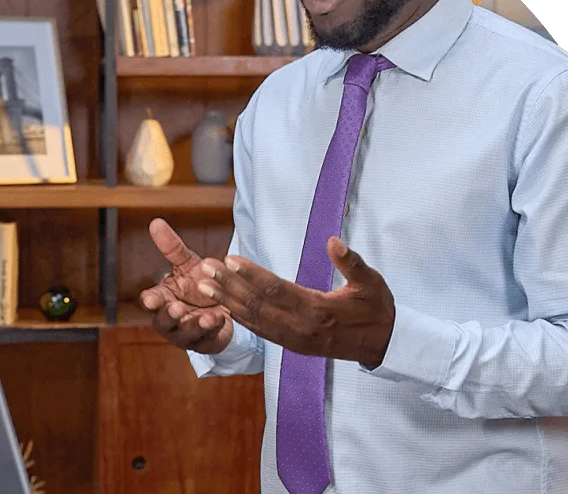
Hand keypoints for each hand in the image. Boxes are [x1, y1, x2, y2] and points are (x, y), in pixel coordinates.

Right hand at [139, 218, 233, 354]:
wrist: (224, 303)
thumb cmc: (198, 283)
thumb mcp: (187, 264)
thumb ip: (172, 247)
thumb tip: (155, 222)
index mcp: (162, 298)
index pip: (151, 300)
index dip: (151, 301)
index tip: (151, 299)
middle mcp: (170, 319)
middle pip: (164, 321)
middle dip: (171, 316)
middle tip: (178, 308)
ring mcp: (186, 334)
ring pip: (186, 333)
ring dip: (195, 324)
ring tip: (207, 316)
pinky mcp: (204, 343)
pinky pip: (207, 339)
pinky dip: (214, 329)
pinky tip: (222, 318)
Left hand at [196, 236, 394, 366]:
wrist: (383, 345)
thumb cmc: (377, 309)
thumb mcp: (371, 282)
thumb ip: (351, 262)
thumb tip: (334, 241)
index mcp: (316, 310)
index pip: (276, 290)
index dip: (251, 274)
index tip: (230, 259)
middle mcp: (299, 327)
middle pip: (257, 305)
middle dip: (228, 286)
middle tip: (204, 270)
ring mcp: (293, 339)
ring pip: (253, 319)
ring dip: (227, 301)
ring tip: (203, 287)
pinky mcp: (291, 345)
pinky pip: (259, 330)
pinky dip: (239, 317)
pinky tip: (223, 305)